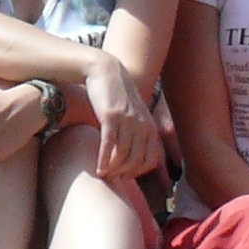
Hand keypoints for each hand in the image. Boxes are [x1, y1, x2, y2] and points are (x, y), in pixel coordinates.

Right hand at [85, 56, 163, 179]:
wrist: (105, 70)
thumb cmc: (117, 95)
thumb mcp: (134, 113)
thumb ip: (137, 132)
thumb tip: (132, 155)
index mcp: (150, 126)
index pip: (150, 160)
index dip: (137, 172)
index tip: (125, 176)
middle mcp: (142, 125)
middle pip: (135, 161)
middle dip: (123, 173)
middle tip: (112, 178)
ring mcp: (127, 121)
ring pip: (122, 155)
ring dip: (112, 169)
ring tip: (103, 174)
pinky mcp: (111, 116)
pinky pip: (109, 145)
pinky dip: (103, 160)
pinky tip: (98, 168)